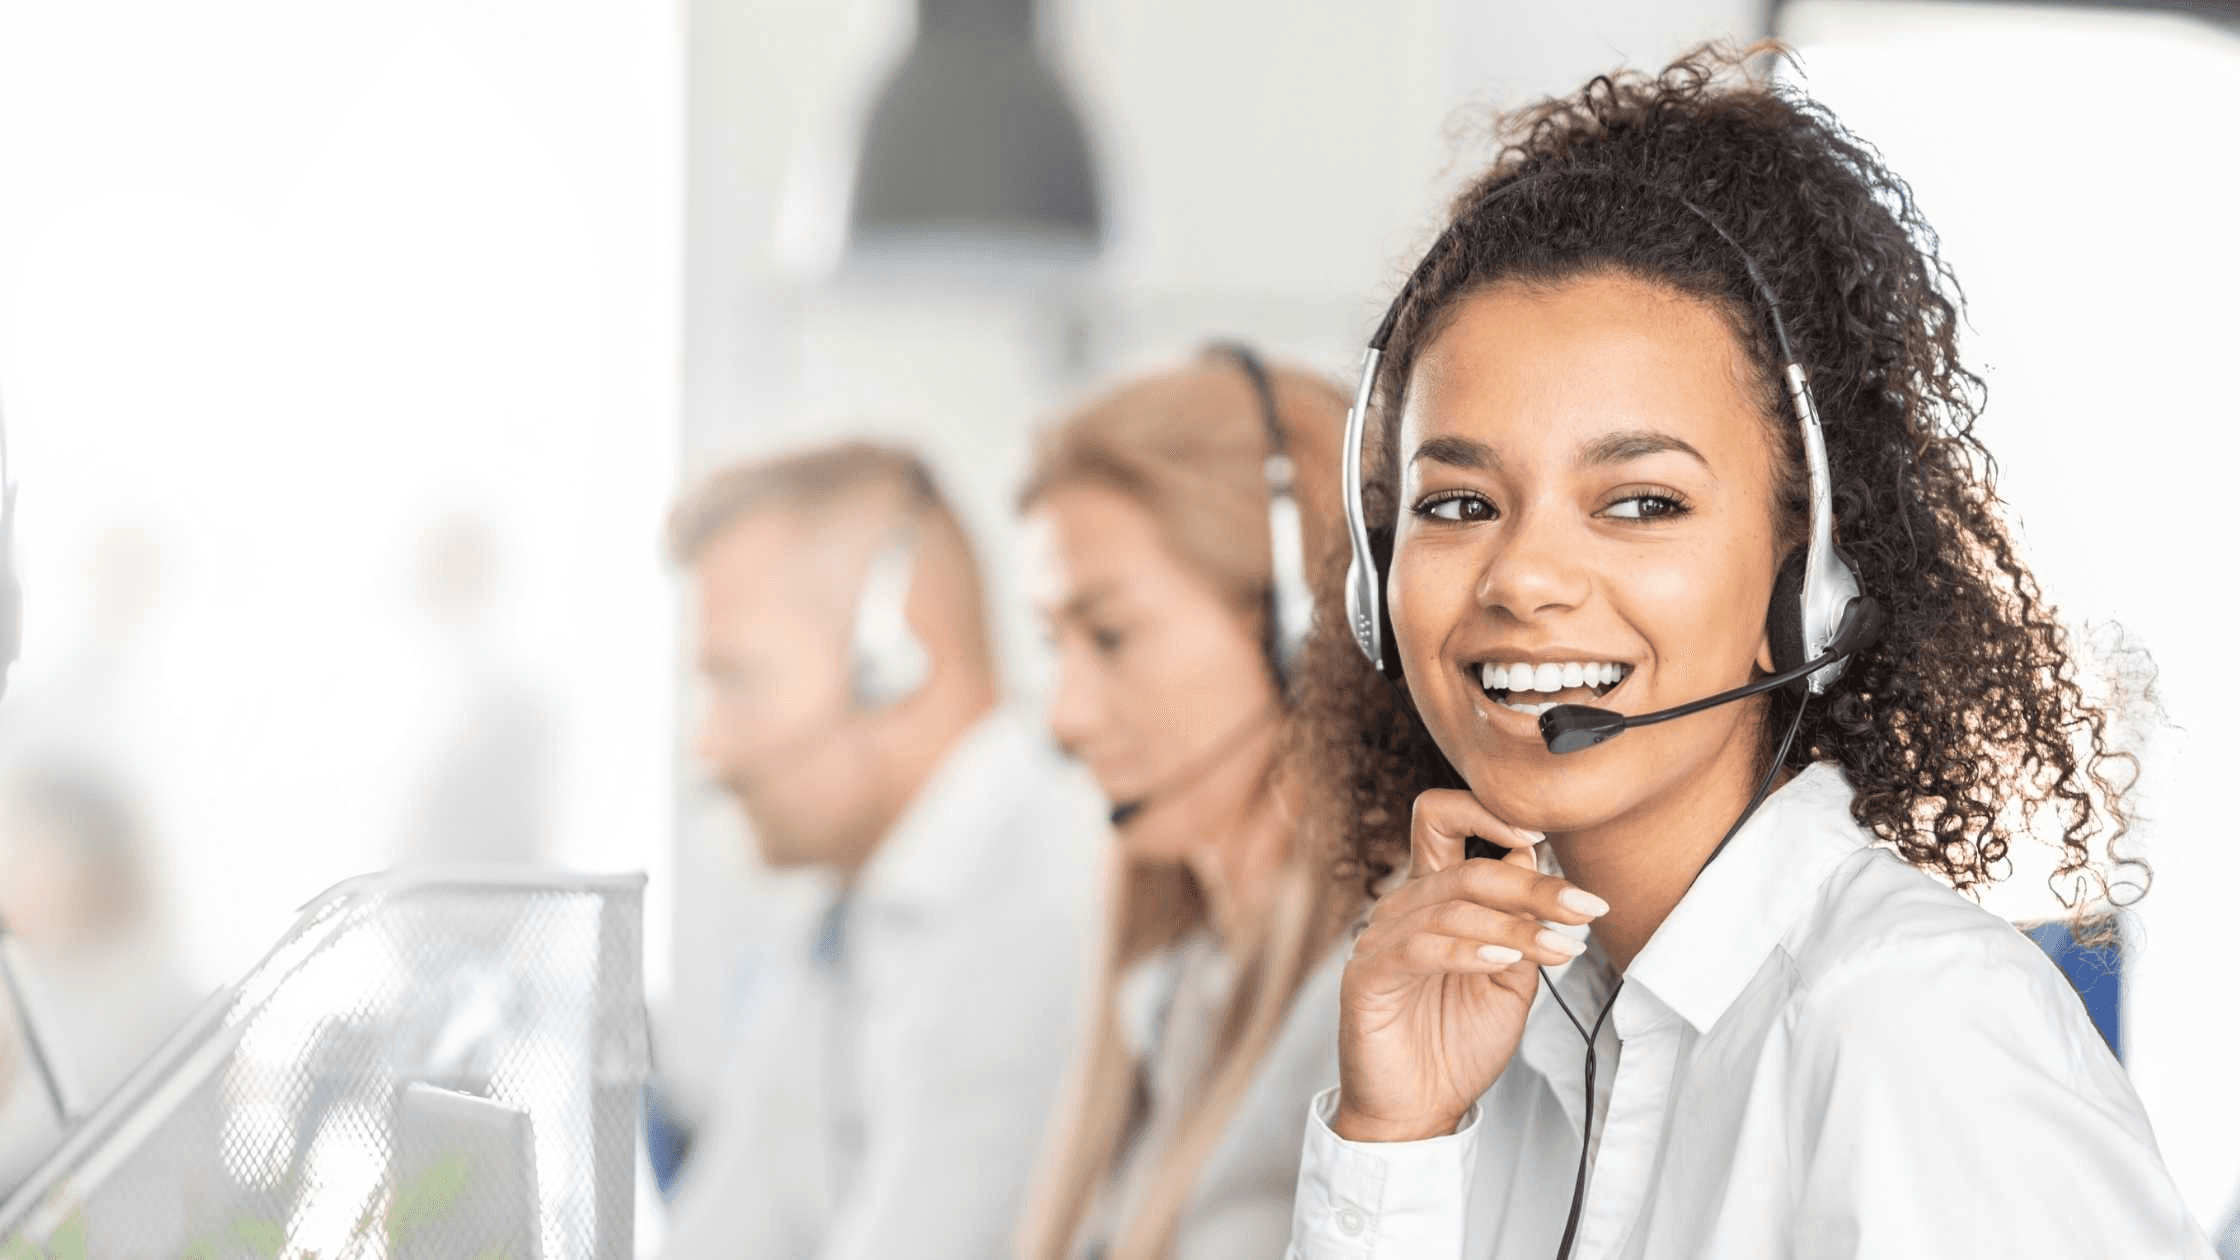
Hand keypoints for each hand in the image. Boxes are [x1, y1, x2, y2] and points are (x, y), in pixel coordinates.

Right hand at [1332, 790, 1607, 1142]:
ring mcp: (1381, 939)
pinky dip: (1467, 950)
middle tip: (1585, 907)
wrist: (1420, 1109)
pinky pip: (1420, 948)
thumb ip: (1520, 925)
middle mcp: (1403, 907)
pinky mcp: (1367, 976)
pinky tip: (1502, 960)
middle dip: (1534, 885)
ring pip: (1453, 907)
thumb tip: (1537, 860)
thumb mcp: (1510, 978)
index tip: (1547, 834)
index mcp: (1434, 896)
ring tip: (1561, 948)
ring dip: (1515, 927)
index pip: (1444, 819)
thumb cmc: (1458, 1042)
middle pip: (1468, 868)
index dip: (1488, 812)